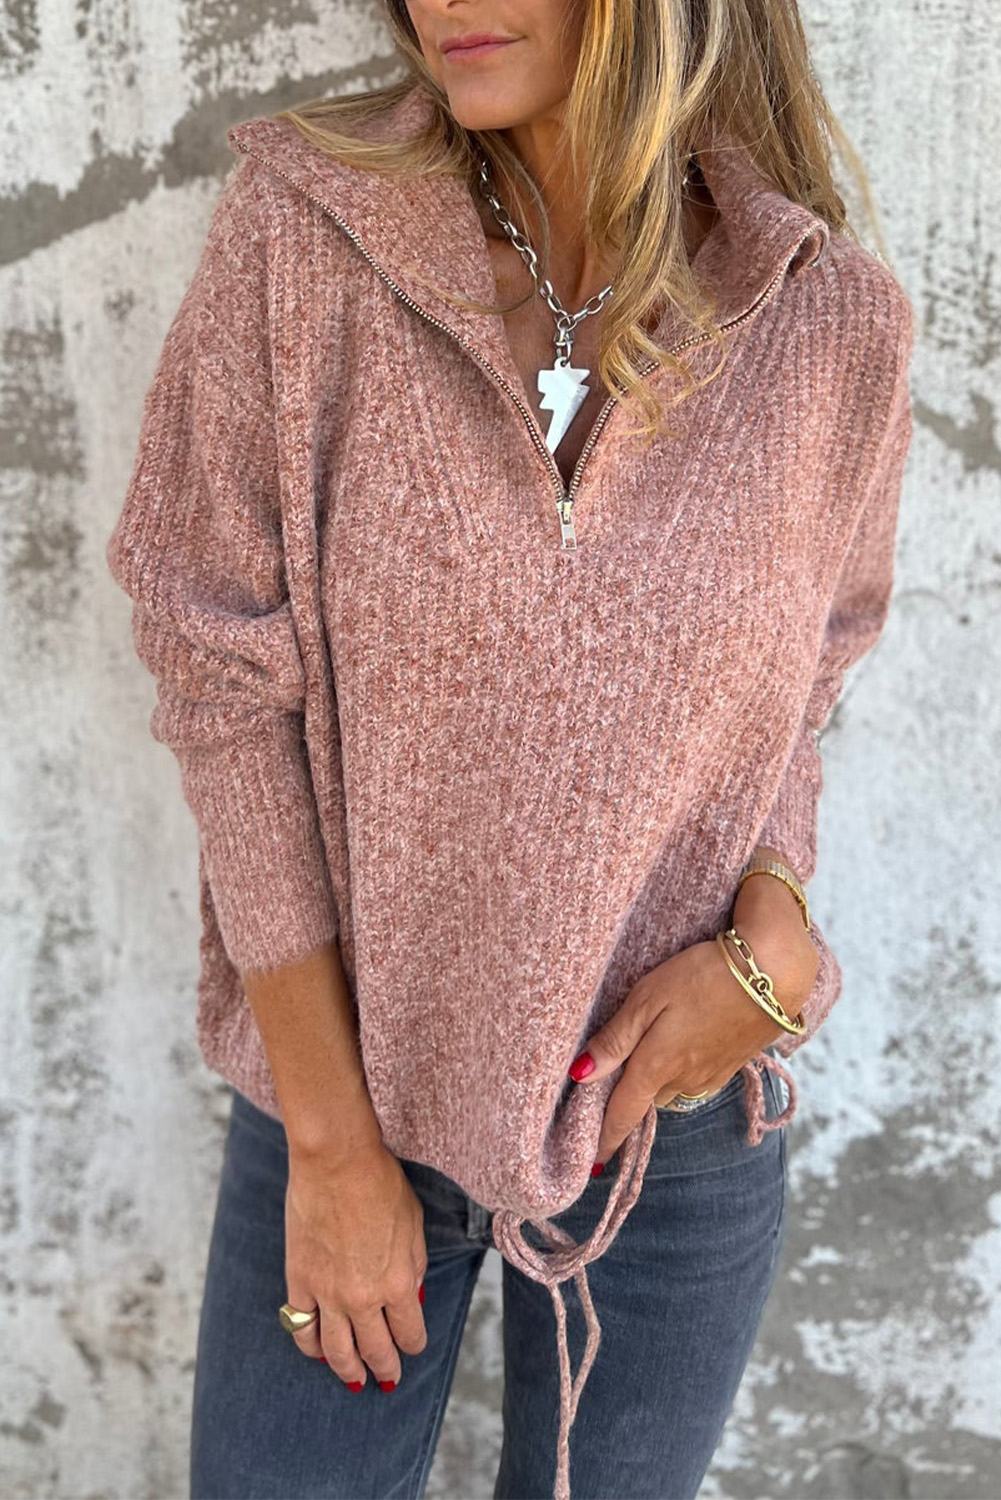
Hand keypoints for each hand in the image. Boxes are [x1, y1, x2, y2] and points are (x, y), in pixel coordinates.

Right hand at [284, 1139, 428, 1390]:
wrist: (335, 1162)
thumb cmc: (380, 1184)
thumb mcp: (413, 1224)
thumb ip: (414, 1266)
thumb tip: (413, 1296)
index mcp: (398, 1282)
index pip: (409, 1332)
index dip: (413, 1344)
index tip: (413, 1346)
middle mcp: (364, 1297)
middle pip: (375, 1349)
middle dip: (385, 1368)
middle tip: (388, 1378)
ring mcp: (327, 1293)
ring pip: (337, 1351)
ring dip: (348, 1370)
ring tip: (355, 1379)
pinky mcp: (299, 1281)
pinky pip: (302, 1328)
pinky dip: (311, 1346)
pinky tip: (318, 1351)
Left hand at [569, 876, 818, 1166]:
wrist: (772, 974)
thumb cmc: (702, 977)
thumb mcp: (648, 998)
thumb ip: (615, 1038)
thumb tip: (580, 1075)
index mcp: (656, 1066)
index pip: (622, 1115)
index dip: (605, 1141)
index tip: (590, 1167)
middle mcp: (683, 1080)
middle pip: (646, 1101)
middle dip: (628, 1102)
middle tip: (608, 1090)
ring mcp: (711, 1075)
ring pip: (671, 1090)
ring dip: (655, 1084)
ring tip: (645, 1059)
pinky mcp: (732, 1065)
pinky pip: (694, 1081)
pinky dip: (679, 1073)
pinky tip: (680, 1047)